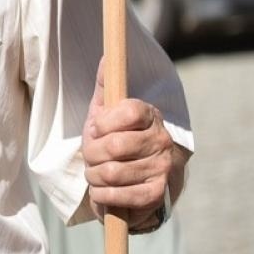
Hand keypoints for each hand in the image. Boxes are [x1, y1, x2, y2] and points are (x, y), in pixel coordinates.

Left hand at [82, 57, 180, 231]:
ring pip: (112, 172)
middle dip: (92, 153)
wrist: (137, 180)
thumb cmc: (116, 139)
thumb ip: (107, 85)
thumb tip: (106, 57)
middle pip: (114, 146)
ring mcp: (162, 168)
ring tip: (96, 173)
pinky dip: (101, 195)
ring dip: (94, 176)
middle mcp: (162, 140)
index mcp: (151, 115)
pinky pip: (119, 196)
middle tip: (91, 156)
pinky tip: (102, 190)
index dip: (103, 123)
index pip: (128, 111)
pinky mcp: (157, 194)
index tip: (97, 129)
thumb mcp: (107, 111)